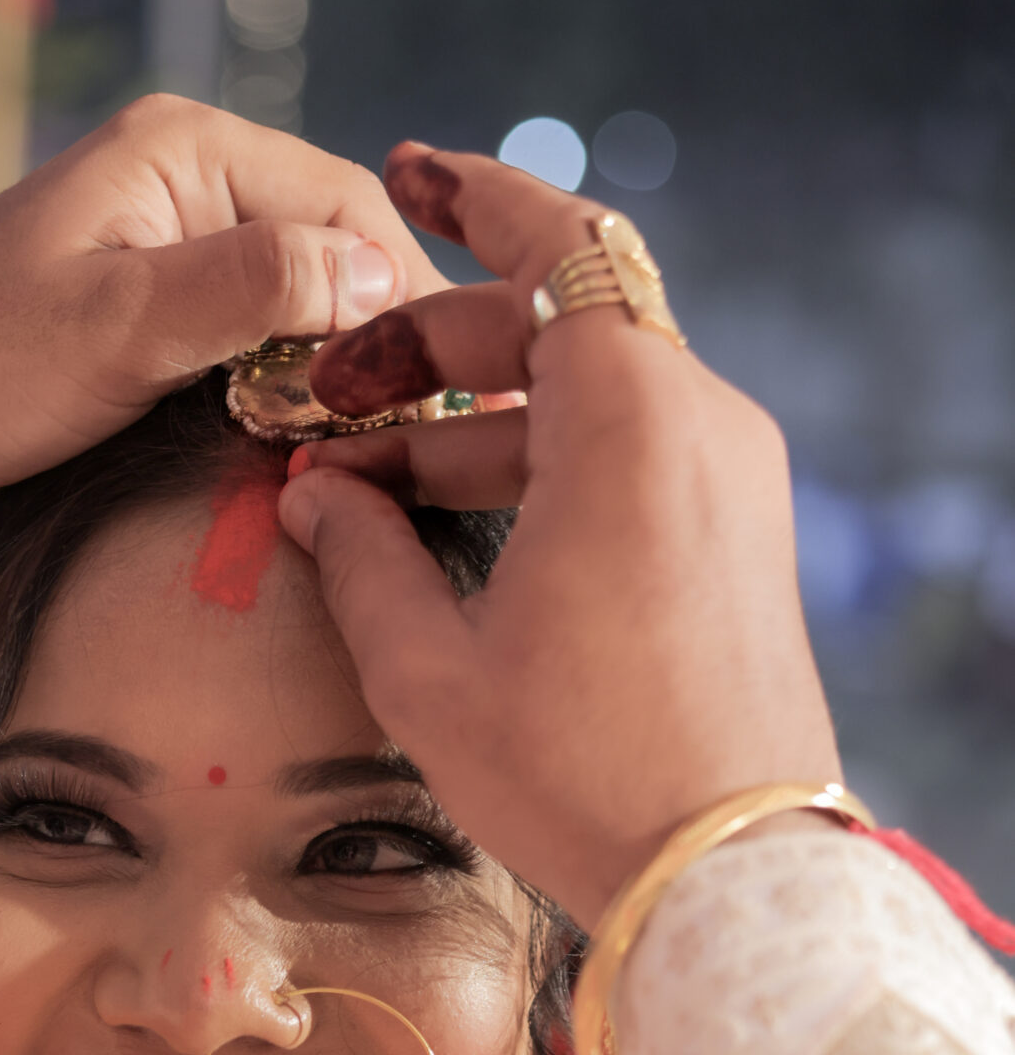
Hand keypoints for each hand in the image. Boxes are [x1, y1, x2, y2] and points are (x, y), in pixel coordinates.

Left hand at [0, 97, 443, 539]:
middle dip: (383, 331)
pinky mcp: (141, 308)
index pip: (347, 203)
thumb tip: (373, 280)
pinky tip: (312, 437)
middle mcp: (179, 178)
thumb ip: (248, 289)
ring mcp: (160, 243)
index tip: (453, 384)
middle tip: (435, 427)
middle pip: (330, 246)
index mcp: (181, 149)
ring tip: (387, 441)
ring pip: (295, 294)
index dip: (410, 292)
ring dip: (340, 363)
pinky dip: (289, 381)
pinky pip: (249, 332)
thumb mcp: (118, 330)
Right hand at [278, 145, 841, 928]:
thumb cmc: (581, 776)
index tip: (401, 178)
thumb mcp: (431, 673)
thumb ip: (361, 557)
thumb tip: (318, 494)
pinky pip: (626, 456)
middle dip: (433, 347)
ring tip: (363, 489)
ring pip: (585, 397)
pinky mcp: (735, 536)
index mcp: (628, 421)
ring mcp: (730, 478)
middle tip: (331, 400)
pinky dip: (538, 464)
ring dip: (474, 422)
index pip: (556, 247)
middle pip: (557, 325)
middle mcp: (698, 423)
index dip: (470, 198)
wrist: (721, 876)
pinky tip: (448, 526)